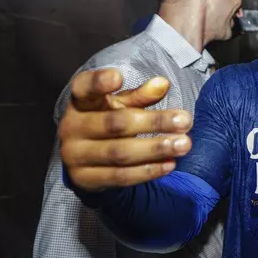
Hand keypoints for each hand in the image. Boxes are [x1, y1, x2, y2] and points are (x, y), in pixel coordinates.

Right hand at [60, 68, 192, 191]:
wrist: (86, 160)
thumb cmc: (107, 120)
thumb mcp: (122, 104)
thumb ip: (141, 95)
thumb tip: (163, 84)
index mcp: (80, 102)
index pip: (84, 88)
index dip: (98, 82)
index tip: (119, 77)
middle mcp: (72, 127)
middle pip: (115, 123)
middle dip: (154, 122)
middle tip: (186, 121)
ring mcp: (75, 155)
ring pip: (120, 153)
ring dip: (156, 149)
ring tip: (184, 144)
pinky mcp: (85, 180)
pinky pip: (120, 176)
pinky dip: (148, 171)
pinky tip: (170, 164)